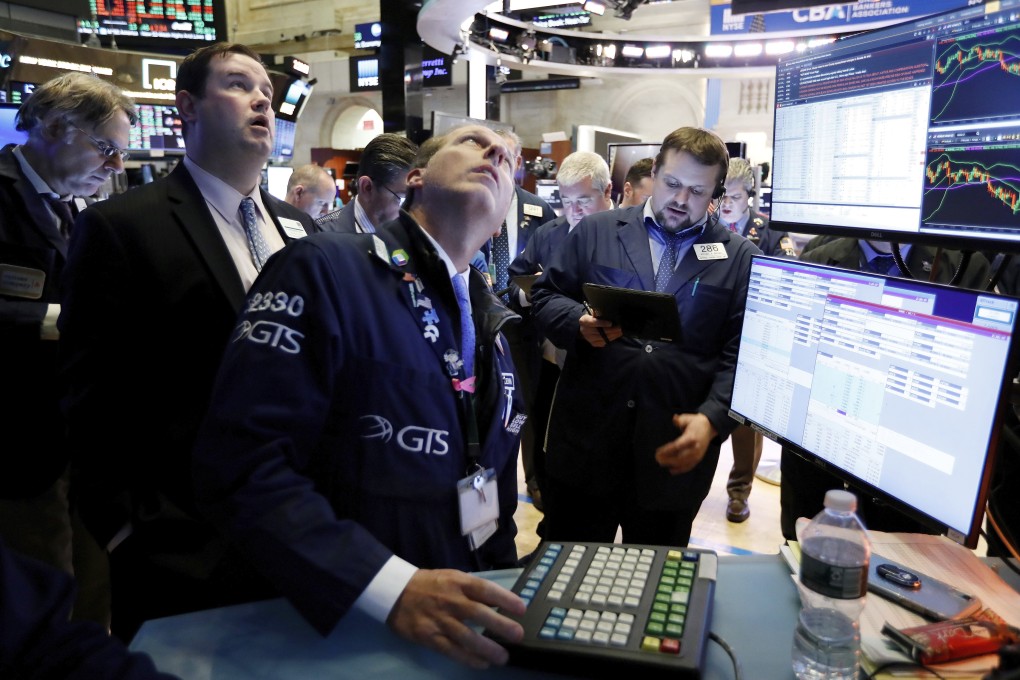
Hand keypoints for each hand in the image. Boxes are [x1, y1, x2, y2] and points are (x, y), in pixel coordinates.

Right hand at [388, 569, 525, 668]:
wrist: (395, 591)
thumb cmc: (431, 584)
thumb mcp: (452, 578)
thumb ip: (473, 591)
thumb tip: (499, 604)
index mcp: (458, 582)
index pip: (485, 590)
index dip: (505, 598)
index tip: (522, 609)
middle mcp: (450, 600)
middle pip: (478, 614)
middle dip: (501, 625)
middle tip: (518, 635)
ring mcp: (439, 620)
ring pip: (466, 636)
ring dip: (487, 648)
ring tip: (503, 657)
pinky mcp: (428, 636)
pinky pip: (451, 650)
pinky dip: (468, 658)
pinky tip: (482, 663)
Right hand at [579, 313, 622, 347]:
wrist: (586, 326)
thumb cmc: (592, 317)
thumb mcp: (594, 312)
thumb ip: (599, 312)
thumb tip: (608, 312)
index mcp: (584, 321)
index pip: (593, 322)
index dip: (602, 323)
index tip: (611, 323)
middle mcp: (585, 331)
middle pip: (599, 332)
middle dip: (611, 330)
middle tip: (619, 328)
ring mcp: (589, 338)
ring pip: (602, 338)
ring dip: (613, 335)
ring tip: (620, 331)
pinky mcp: (593, 343)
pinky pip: (603, 342)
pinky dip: (611, 339)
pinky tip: (616, 335)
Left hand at [654, 413, 717, 474]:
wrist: (709, 427)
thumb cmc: (695, 422)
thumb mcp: (688, 418)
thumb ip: (680, 420)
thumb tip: (674, 418)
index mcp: (692, 437)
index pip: (678, 445)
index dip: (667, 450)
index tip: (658, 452)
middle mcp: (696, 448)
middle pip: (680, 456)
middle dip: (668, 459)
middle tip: (657, 459)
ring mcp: (698, 454)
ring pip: (684, 463)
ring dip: (672, 464)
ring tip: (661, 463)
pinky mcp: (699, 458)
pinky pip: (689, 466)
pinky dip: (680, 469)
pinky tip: (671, 470)